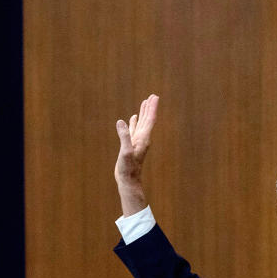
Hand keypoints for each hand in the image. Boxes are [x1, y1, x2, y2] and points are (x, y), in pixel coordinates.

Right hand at [115, 94, 157, 213]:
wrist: (128, 180)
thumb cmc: (128, 169)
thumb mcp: (125, 152)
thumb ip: (124, 137)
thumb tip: (121, 121)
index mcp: (143, 138)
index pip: (150, 120)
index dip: (152, 108)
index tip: (155, 97)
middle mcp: (142, 139)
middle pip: (148, 119)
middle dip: (150, 107)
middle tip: (153, 96)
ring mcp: (137, 142)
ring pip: (141, 124)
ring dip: (143, 113)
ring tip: (145, 102)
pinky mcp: (131, 145)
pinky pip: (133, 130)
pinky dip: (134, 123)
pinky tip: (133, 118)